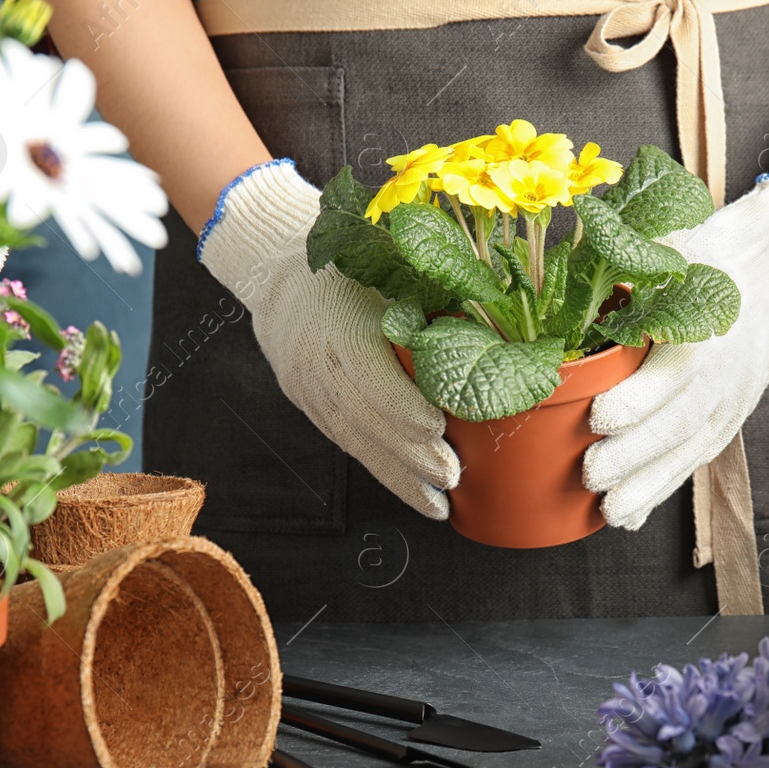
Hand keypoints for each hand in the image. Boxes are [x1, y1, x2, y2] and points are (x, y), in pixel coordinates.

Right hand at [199, 160, 459, 517]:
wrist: (277, 271)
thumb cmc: (347, 262)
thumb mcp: (385, 263)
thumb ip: (428, 292)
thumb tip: (491, 314)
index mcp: (336, 321)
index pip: (367, 377)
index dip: (402, 408)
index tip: (438, 428)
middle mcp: (316, 363)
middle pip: (364, 419)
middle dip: (410, 455)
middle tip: (452, 477)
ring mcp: (308, 390)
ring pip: (355, 442)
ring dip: (398, 477)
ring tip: (438, 505)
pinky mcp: (310, 406)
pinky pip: (348, 444)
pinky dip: (382, 470)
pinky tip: (412, 490)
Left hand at [583, 177, 768, 528]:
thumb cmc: (708, 261)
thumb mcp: (673, 255)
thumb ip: (633, 278)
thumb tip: (574, 286)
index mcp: (705, 334)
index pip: (671, 375)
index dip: (635, 401)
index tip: (596, 418)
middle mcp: (720, 377)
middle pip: (677, 425)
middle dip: (632, 456)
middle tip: (590, 474)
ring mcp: (727, 406)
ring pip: (686, 454)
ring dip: (646, 487)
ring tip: (608, 512)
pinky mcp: (725, 423)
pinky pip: (692, 462)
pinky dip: (661, 490)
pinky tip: (631, 516)